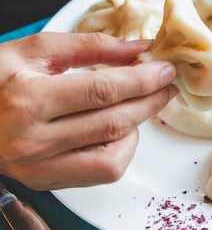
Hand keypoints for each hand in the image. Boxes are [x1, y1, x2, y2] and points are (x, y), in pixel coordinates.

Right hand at [0, 32, 176, 189]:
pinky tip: (117, 129)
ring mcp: (36, 168)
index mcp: (27, 99)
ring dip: (136, 130)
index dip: (142, 79)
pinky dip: (119, 151)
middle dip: (150, 102)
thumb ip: (91, 46)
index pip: (102, 91)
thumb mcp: (37, 49)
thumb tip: (139, 48)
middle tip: (167, 85)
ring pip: (112, 159)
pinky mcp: (43, 183)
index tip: (166, 69)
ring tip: (138, 106)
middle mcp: (31, 140)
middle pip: (113, 124)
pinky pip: (98, 174)